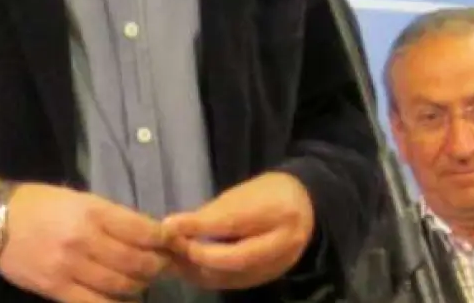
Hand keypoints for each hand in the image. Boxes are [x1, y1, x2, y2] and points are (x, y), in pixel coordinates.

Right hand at [0, 183, 169, 302]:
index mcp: (91, 211)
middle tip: (162, 265)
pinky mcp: (57, 289)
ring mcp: (70, 267)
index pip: (141, 230)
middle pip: (136, 261)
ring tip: (142, 280)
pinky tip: (124, 300)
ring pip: (121, 285)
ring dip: (140, 285)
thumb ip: (110, 216)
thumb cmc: (39, 204)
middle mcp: (84, 239)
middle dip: (156, 265)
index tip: (171, 242)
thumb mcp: (77, 198)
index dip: (163, 239)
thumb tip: (147, 232)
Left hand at [161, 172, 314, 289]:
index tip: (169, 225)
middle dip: (199, 255)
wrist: (304, 206)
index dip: (198, 226)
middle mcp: (283, 243)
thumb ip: (212, 213)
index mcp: (278, 211)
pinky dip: (210, 277)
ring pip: (233, 276)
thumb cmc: (268, 193)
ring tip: (174, 260)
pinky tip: (191, 269)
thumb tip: (174, 227)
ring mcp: (279, 265)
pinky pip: (235, 282)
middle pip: (236, 258)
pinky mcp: (270, 277)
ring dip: (199, 271)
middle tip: (171, 248)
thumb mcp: (242, 192)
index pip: (233, 222)